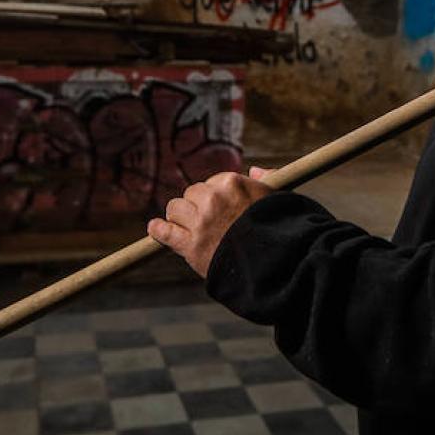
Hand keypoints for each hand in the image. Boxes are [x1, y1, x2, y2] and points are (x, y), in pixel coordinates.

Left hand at [147, 166, 273, 276]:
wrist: (273, 264)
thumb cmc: (278, 230)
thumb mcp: (278, 198)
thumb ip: (266, 180)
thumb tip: (255, 170)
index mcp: (233, 183)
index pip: (212, 182)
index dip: (214, 195)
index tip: (219, 207)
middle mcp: (214, 199)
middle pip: (192, 193)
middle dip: (196, 205)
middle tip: (204, 219)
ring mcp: (200, 222)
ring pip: (175, 208)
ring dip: (179, 217)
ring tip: (186, 226)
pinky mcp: (190, 245)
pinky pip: (165, 232)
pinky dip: (158, 230)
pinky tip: (156, 228)